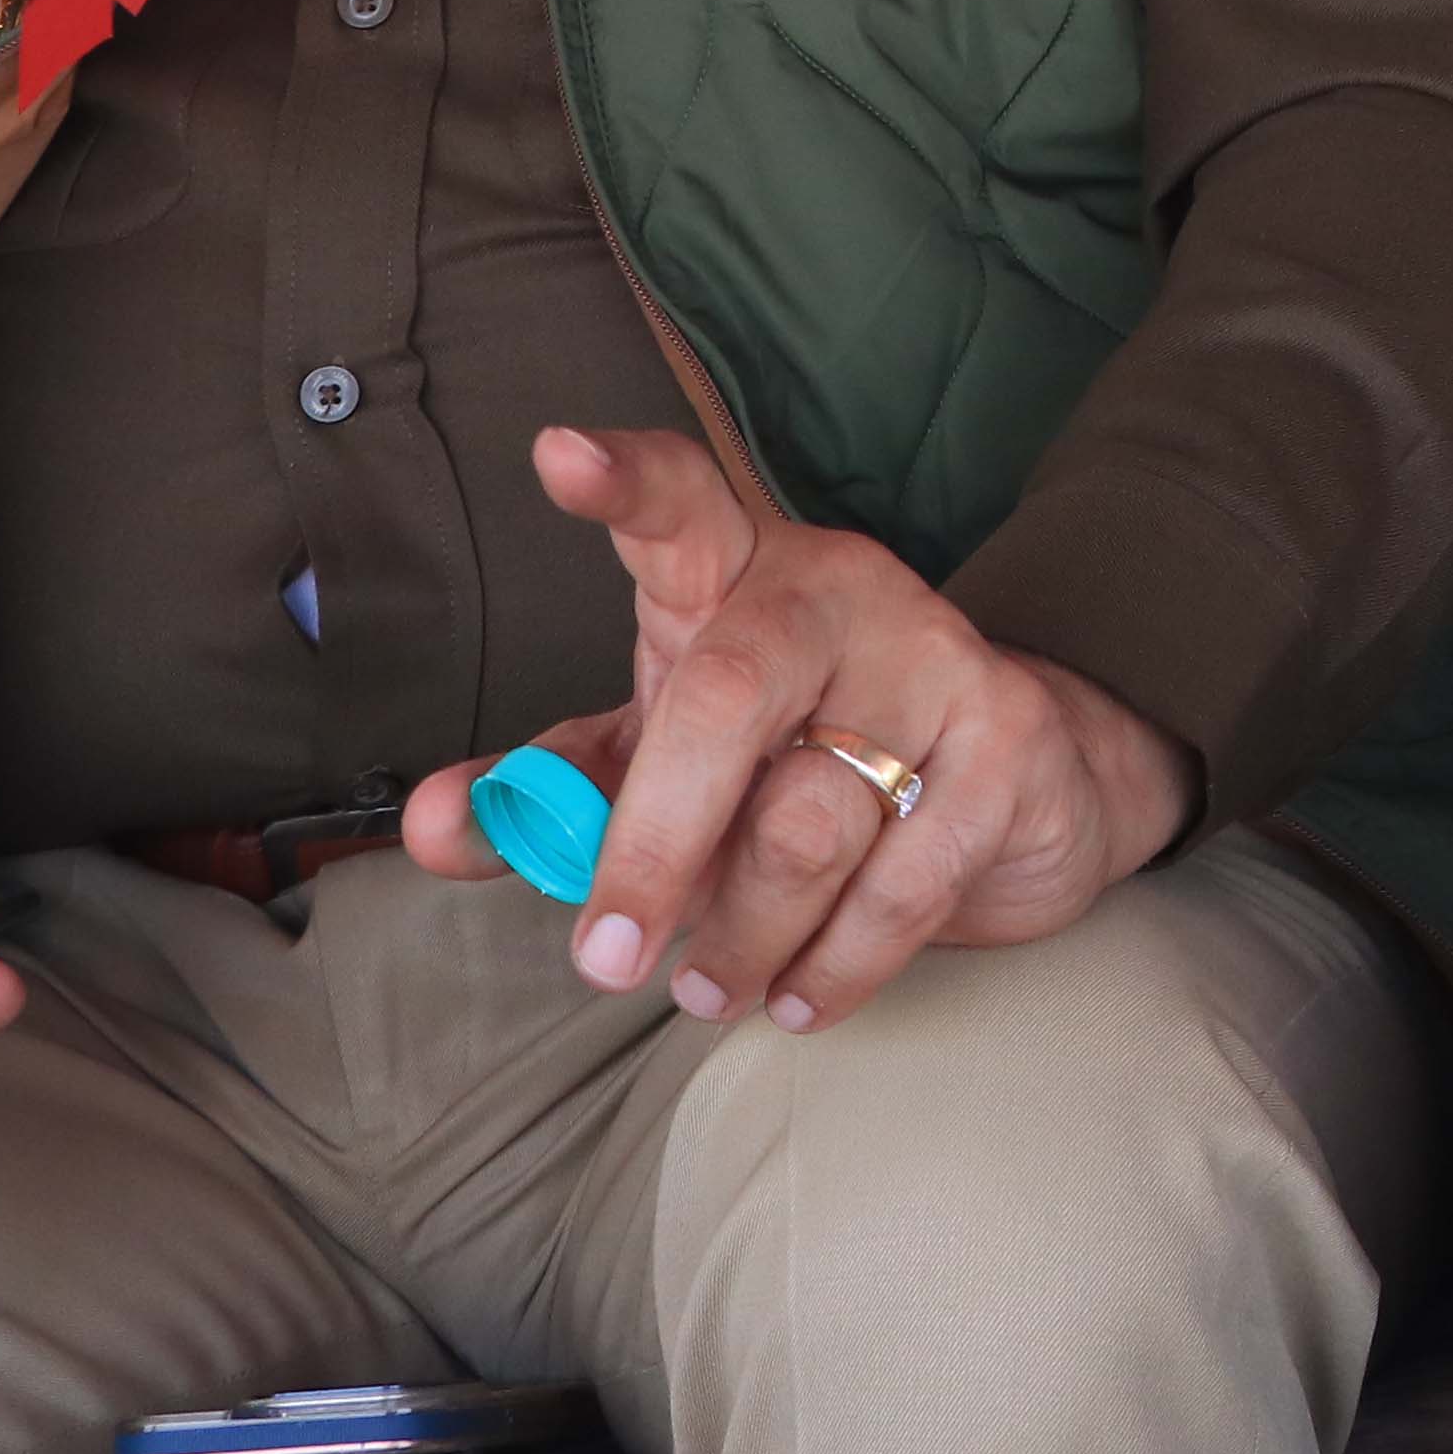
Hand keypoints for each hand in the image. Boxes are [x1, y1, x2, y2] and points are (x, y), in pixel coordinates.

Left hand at [400, 424, 1195, 1035]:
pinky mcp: (1009, 742)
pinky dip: (834, 966)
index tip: (556, 455)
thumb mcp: (665, 762)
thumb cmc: (802, 758)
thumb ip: (551, 794)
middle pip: (726, 697)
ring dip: (742, 935)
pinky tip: (797, 997)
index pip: (680, 501)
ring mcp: (935, 656)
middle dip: (651, 846)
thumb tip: (429, 829)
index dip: (622, 480)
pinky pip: (902, 883)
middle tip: (604, 961)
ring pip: (808, 822)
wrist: (1023, 782)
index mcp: (737, 572)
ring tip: (707, 989)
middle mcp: (836, 591)